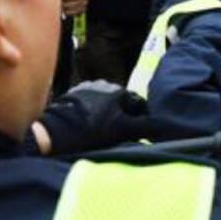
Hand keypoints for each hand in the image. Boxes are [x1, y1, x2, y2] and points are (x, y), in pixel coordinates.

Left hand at [33, 80, 150, 155]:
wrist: (55, 132)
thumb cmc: (91, 131)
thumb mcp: (122, 130)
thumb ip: (145, 126)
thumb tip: (165, 125)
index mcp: (117, 90)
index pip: (138, 103)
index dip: (140, 120)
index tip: (137, 134)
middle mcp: (102, 84)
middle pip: (120, 103)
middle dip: (123, 117)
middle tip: (120, 135)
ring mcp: (85, 88)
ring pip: (105, 104)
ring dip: (107, 116)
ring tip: (104, 133)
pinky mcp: (71, 96)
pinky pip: (89, 105)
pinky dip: (93, 115)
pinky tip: (89, 128)